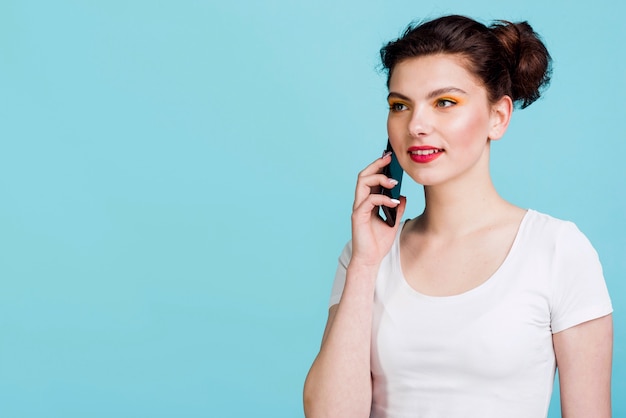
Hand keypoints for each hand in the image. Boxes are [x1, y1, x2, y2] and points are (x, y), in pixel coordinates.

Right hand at [350, 152, 406, 267]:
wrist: (370, 259)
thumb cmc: (378, 242)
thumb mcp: (393, 221)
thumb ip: (397, 207)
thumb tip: (402, 195)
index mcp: (368, 201)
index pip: (370, 178)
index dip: (379, 167)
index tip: (391, 158)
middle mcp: (361, 202)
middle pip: (364, 175)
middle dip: (376, 165)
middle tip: (390, 159)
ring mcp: (358, 208)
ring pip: (362, 183)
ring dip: (379, 178)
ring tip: (393, 181)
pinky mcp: (358, 216)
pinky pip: (370, 200)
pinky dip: (383, 198)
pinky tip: (394, 202)